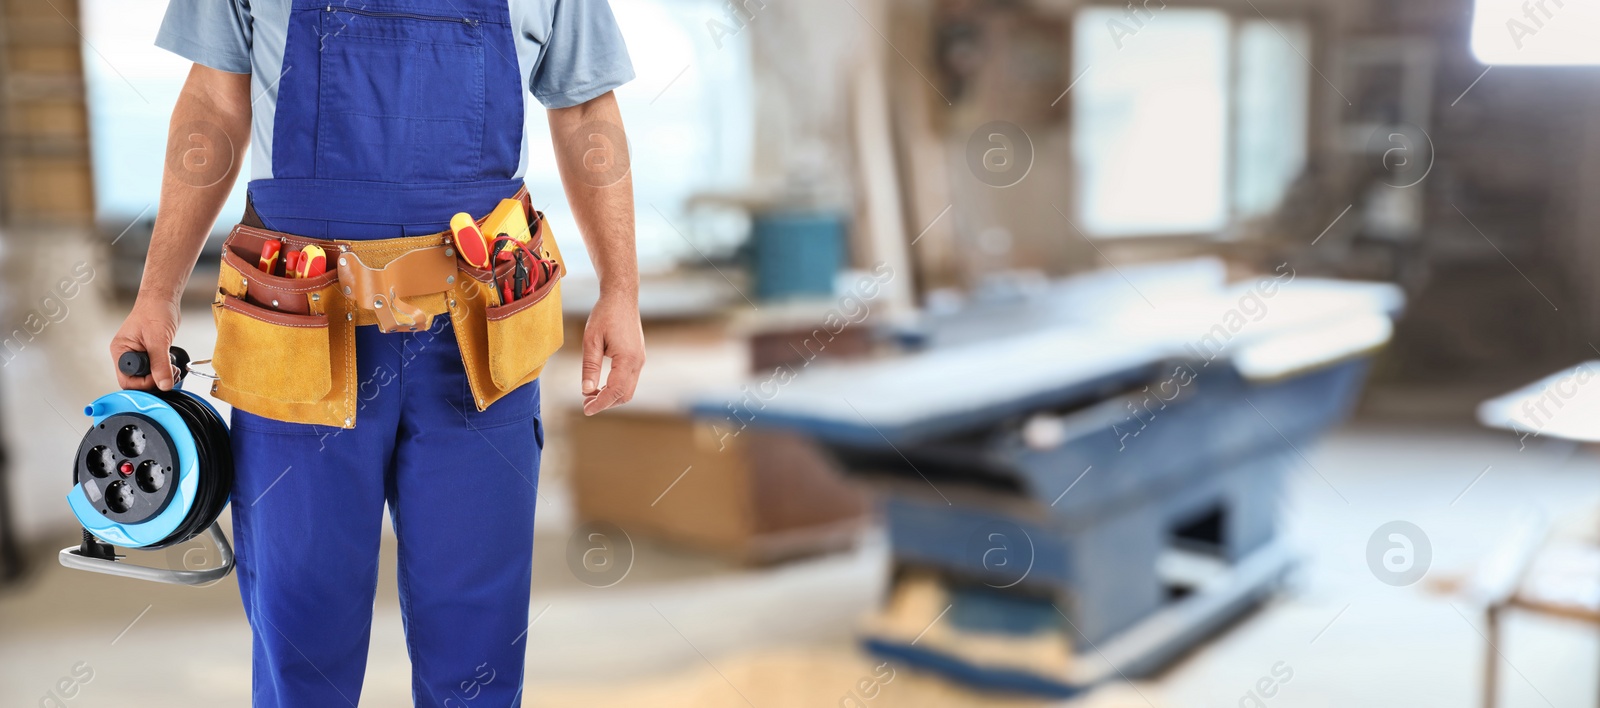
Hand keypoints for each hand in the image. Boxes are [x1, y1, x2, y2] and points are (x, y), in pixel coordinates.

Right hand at [110, 296, 181, 390]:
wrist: (162, 300)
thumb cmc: (154, 311)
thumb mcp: (159, 340)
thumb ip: (160, 364)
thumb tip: (164, 385)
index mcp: (121, 352)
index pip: (127, 380)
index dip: (144, 384)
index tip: (160, 378)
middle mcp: (126, 355)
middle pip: (136, 381)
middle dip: (155, 381)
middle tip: (170, 374)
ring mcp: (138, 355)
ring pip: (147, 377)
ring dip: (161, 377)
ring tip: (173, 369)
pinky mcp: (148, 354)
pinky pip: (154, 369)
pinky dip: (164, 370)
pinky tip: (171, 364)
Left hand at [580, 293, 643, 414]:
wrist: (622, 297)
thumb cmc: (605, 315)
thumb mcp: (591, 340)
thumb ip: (590, 367)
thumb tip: (586, 390)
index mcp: (627, 359)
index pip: (615, 391)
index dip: (600, 403)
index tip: (586, 410)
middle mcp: (637, 362)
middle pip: (624, 395)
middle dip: (606, 403)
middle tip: (585, 402)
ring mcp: (640, 360)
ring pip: (628, 389)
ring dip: (610, 395)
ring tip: (590, 393)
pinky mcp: (637, 357)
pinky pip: (629, 380)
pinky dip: (615, 387)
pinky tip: (600, 383)